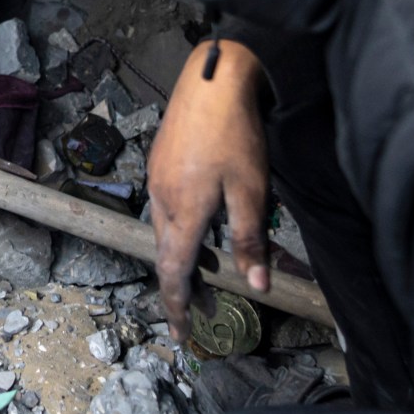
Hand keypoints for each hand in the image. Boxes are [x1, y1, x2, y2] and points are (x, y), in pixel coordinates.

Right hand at [146, 39, 270, 343]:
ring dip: (182, 256)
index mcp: (183, 212)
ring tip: (205, 270)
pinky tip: (199, 223)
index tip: (181, 333)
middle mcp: (162, 199)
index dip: (177, 306)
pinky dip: (179, 228)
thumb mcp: (251, 190)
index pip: (173, 273)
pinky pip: (164, 207)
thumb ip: (249, 239)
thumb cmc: (235, 134)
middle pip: (166, 255)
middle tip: (203, 308)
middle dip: (182, 286)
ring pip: (164, 231)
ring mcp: (156, 178)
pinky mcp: (159, 161)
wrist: (211, 81)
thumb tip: (256, 285)